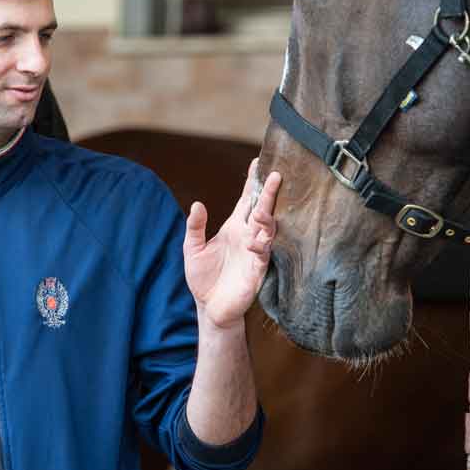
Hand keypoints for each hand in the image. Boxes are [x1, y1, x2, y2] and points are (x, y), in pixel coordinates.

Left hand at [183, 159, 281, 329]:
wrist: (210, 307)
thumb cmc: (203, 277)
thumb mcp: (192, 248)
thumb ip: (195, 226)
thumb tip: (197, 204)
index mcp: (234, 227)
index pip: (246, 200)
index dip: (252, 182)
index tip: (258, 162)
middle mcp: (248, 235)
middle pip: (261, 208)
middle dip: (269, 192)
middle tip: (276, 174)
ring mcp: (255, 250)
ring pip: (267, 226)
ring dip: (268, 213)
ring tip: (268, 200)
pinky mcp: (258, 268)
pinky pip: (263, 251)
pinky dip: (262, 241)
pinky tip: (257, 235)